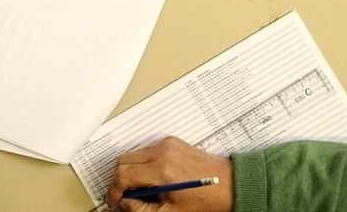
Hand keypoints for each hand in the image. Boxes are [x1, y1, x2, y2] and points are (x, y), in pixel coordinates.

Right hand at [107, 137, 233, 211]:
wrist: (231, 185)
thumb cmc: (209, 200)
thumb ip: (143, 210)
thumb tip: (126, 203)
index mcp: (162, 170)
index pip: (124, 174)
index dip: (115, 190)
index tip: (116, 200)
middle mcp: (162, 152)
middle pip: (123, 161)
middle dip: (120, 180)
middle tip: (126, 196)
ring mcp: (167, 144)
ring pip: (133, 154)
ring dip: (131, 171)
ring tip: (143, 189)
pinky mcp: (171, 142)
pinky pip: (147, 150)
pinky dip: (143, 164)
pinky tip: (154, 178)